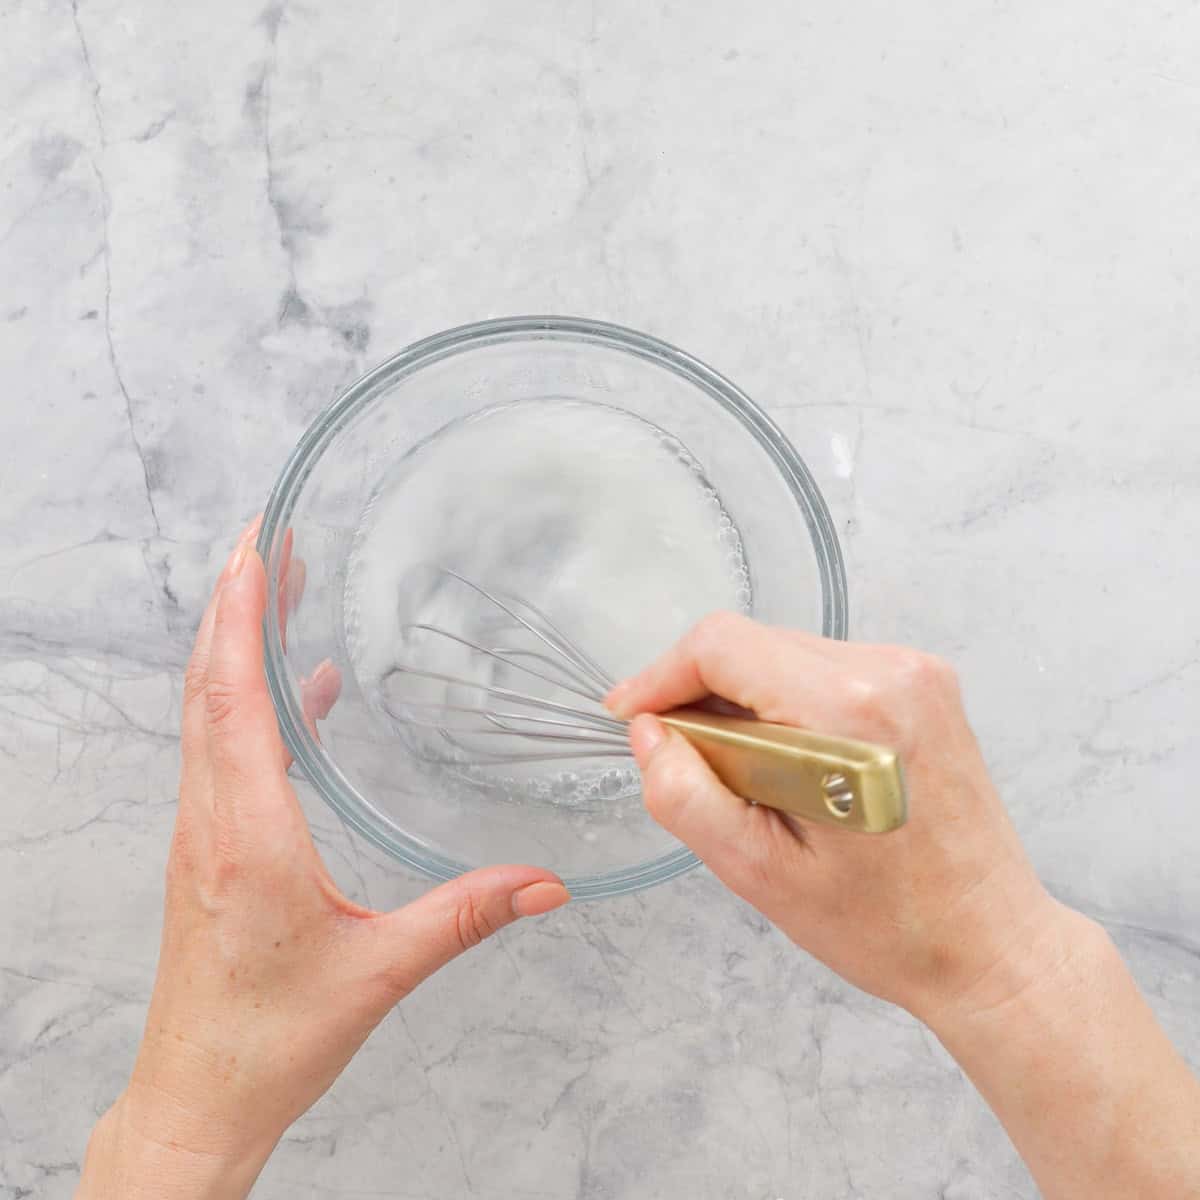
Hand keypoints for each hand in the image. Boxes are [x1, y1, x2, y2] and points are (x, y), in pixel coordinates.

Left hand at [78, 521, 568, 1199]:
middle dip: (237, 603)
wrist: (197, 1097)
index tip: (255, 548)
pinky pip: (223, 748)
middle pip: (210, 684)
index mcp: (248, 836)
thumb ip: (465, 917)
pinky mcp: (210, 846)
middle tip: (271, 537)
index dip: (241, 616)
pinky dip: (254, 699)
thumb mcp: (379, 973)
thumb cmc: (271, 1040)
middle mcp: (213, 820)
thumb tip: (545, 884)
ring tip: (275, 585)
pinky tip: (309, 690)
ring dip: (235, 642)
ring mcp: (203, 831)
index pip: (234, 699)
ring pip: (206, 711)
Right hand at [606, 611, 1060, 1022]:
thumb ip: (685, 793)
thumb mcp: (759, 872)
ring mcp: (916, 672)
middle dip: (702, 696)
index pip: (721, 644)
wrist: (990, 943)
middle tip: (691, 766)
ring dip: (747, 704)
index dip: (660, 677)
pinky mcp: (925, 684)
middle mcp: (890, 672)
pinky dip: (790, 706)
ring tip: (753, 780)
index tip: (632, 718)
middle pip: (752, 643)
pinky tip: (796, 767)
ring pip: (785, 653)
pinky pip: (825, 669)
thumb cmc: (886, 925)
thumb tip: (648, 733)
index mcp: (848, 711)